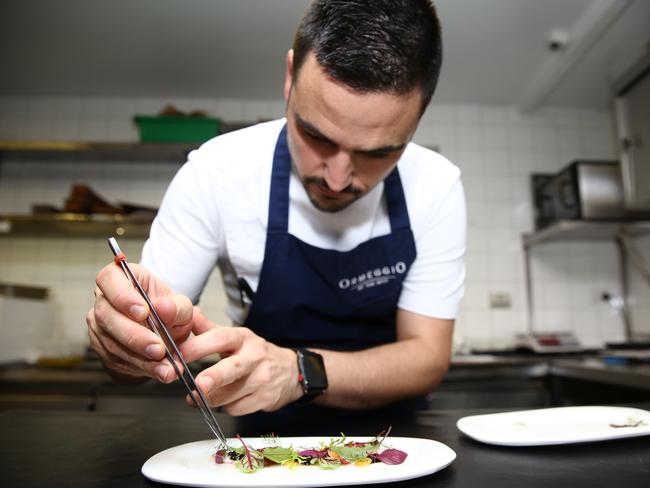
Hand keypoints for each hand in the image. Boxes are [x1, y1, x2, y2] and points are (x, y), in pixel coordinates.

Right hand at [86, 261, 194, 382]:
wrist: (165, 331)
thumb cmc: (168, 310)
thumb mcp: (181, 305)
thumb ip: (177, 306)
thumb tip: (164, 308)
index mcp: (120, 278)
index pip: (109, 279)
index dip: (123, 296)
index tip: (144, 312)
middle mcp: (104, 301)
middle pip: (107, 316)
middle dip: (135, 336)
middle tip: (158, 349)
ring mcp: (99, 326)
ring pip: (112, 343)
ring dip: (141, 358)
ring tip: (166, 366)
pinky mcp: (103, 348)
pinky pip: (118, 360)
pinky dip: (142, 368)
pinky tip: (160, 371)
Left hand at [179, 314, 302, 415]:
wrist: (291, 371)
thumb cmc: (256, 354)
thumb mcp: (236, 337)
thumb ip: (210, 329)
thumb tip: (189, 313)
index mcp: (243, 338)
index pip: (219, 338)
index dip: (197, 347)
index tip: (178, 355)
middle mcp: (254, 357)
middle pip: (231, 368)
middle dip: (213, 378)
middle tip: (198, 385)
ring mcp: (261, 379)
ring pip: (229, 395)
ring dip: (209, 398)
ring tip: (200, 395)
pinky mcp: (265, 399)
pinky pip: (235, 408)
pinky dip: (226, 406)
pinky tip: (228, 398)